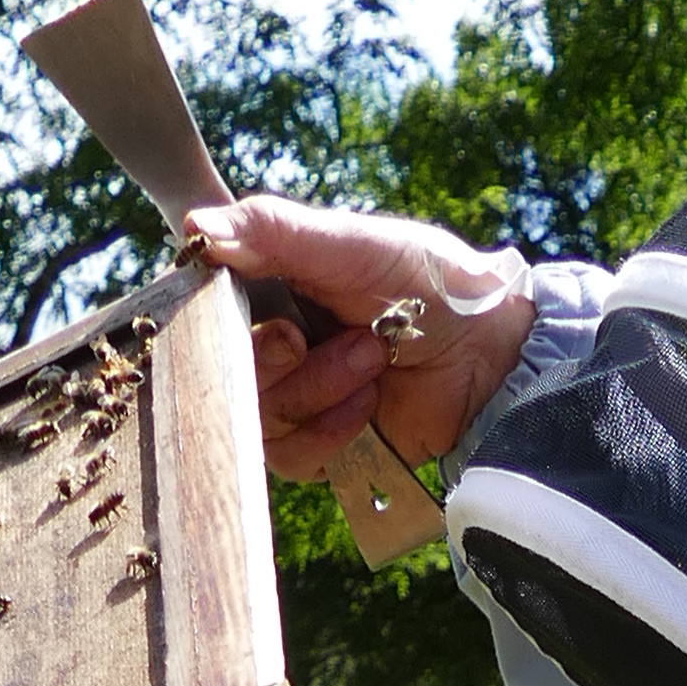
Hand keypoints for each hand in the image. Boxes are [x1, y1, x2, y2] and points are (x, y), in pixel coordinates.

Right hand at [178, 194, 534, 477]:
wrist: (489, 349)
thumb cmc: (425, 281)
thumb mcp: (347, 241)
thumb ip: (272, 230)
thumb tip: (198, 228)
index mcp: (270, 288)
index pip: (203, 311)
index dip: (209, 319)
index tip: (240, 308)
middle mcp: (274, 344)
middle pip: (221, 372)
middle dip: (268, 358)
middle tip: (305, 337)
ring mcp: (297, 398)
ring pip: (258, 416)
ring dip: (314, 388)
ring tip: (368, 359)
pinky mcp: (323, 446)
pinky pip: (293, 457)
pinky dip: (329, 430)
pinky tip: (367, 404)